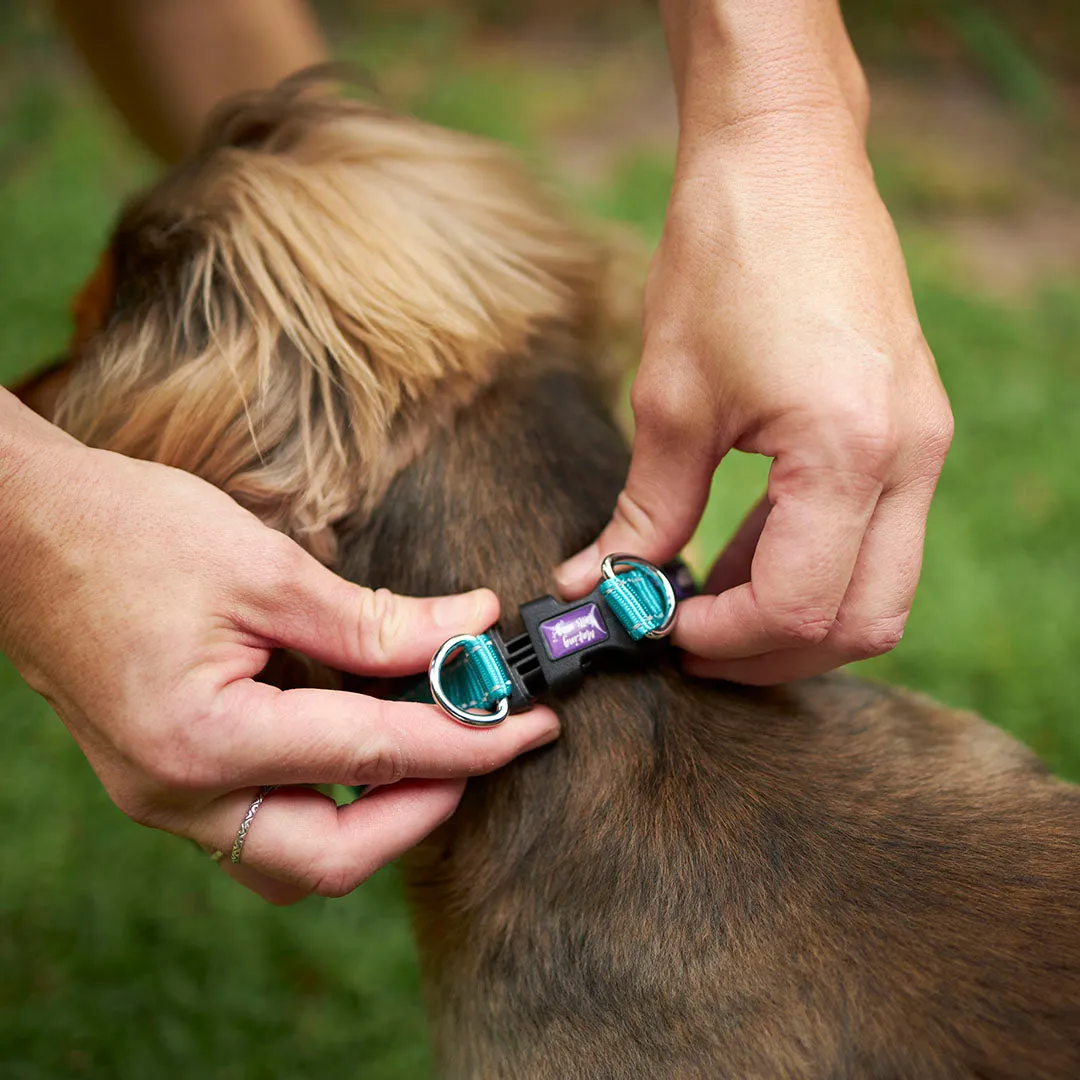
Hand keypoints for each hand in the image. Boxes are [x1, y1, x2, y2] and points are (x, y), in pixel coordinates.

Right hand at [0, 401, 557, 902]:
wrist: (25, 530)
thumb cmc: (131, 533)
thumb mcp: (268, 568)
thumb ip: (376, 620)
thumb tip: (470, 632)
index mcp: (206, 739)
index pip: (373, 757)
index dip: (468, 741)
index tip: (533, 727)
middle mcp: (178, 794)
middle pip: (330, 860)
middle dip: (420, 813)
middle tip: (478, 752)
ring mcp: (163, 798)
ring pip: (292, 860)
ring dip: (371, 821)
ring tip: (425, 752)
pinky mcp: (162, 782)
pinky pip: (259, 823)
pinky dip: (323, 798)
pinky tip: (356, 744)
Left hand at [557, 108, 951, 684]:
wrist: (786, 156)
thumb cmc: (725, 257)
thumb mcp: (670, 401)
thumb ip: (644, 513)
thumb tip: (599, 588)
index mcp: (849, 452)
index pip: (798, 606)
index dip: (723, 638)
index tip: (659, 631)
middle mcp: (909, 457)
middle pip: (862, 621)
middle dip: (771, 649)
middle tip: (688, 643)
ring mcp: (921, 442)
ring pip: (877, 588)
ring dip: (791, 612)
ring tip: (701, 602)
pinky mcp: (910, 427)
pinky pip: (873, 534)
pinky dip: (809, 563)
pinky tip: (739, 556)